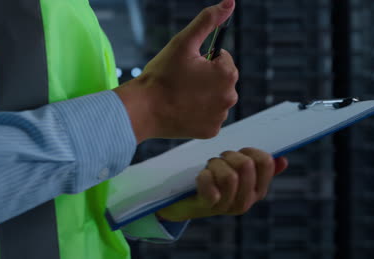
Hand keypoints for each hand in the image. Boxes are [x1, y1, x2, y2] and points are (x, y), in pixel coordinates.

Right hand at [114, 0, 237, 141]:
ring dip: (203, 95)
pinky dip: (198, 113)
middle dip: (205, 78)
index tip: (186, 68)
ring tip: (181, 96)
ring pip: (215, 98)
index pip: (222, 58)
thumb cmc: (161, 76)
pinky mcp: (211, 131)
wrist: (143, 110)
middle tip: (182, 82)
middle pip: (220, 79)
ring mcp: (220, 116)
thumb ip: (207, 21)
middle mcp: (230, 96)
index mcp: (227, 73)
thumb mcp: (183, 42)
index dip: (203, 60)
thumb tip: (229, 3)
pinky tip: (183, 110)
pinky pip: (208, 117)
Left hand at [156, 148, 287, 221]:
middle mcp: (246, 201)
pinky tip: (202, 176)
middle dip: (230, 155)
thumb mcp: (238, 176)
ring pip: (229, 175)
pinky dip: (204, 175)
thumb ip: (259, 169)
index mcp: (257, 191)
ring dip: (215, 164)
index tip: (239, 152)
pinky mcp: (208, 205)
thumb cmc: (215, 183)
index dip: (251, 150)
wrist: (186, 203)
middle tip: (220, 159)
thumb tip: (282, 160)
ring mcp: (227, 206)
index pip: (266, 162)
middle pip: (246, 165)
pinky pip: (209, 184)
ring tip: (210, 167)